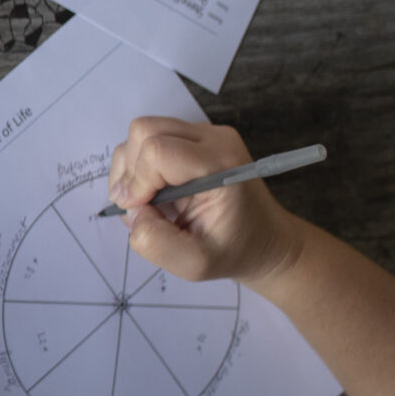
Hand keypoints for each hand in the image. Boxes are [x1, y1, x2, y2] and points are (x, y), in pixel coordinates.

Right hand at [107, 116, 305, 287]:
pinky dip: (139, 165)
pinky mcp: (194, 136)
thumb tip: (131, 210)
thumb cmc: (234, 251)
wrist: (264, 239)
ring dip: (131, 168)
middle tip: (140, 206)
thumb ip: (154, 242)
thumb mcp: (194, 264)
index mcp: (220, 164)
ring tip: (147, 200)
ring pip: (142, 132)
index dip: (137, 182)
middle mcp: (214, 139)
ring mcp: (204, 133)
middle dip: (130, 171)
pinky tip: (154, 191)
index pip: (157, 151)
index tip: (140, 211)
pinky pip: (149, 138)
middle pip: (145, 131)